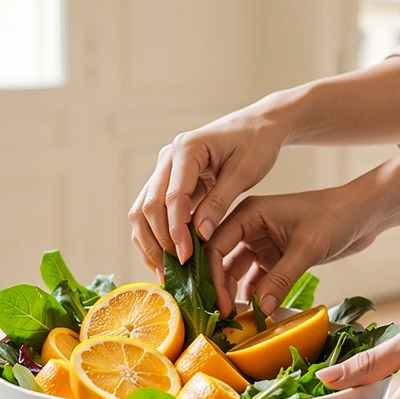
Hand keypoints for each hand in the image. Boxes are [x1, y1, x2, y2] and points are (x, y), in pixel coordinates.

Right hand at [128, 108, 284, 274]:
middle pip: (148, 206)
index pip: (172, 196)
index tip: (186, 256)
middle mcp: (167, 158)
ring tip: (165, 272)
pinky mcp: (168, 182)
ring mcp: (164, 170)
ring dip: (150, 243)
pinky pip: (153, 212)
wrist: (256, 126)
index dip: (176, 229)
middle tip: (175, 270)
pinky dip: (156, 236)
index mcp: (186, 149)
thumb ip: (220, 202)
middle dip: (159, 241)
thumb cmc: (256, 144)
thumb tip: (200, 235)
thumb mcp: (244, 172)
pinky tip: (166, 259)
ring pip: (143, 211)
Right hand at [205, 187, 378, 316]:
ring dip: (235, 292)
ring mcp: (262, 242)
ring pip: (237, 271)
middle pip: (222, 259)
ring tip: (234, 318)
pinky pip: (257, 279)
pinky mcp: (275, 257)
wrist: (363, 213)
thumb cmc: (335, 216)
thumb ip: (281, 278)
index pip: (216, 244)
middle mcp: (250, 226)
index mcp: (250, 213)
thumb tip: (259, 309)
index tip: (216, 301)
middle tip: (222, 314)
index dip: (211, 274)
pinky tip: (256, 312)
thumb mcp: (307, 247)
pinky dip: (255, 294)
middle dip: (219, 286)